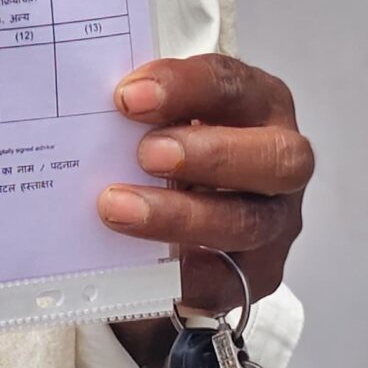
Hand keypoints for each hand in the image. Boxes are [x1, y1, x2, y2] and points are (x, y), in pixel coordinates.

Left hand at [98, 55, 311, 316]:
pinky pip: (229, 282)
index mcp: (259, 103)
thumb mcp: (166, 114)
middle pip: (274, 156)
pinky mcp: (257, 273)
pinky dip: (183, 272)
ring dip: (182, 215)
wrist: (185, 216)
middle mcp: (280, 161)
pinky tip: (141, 262)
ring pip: (248, 222)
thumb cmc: (174, 145)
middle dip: (209, 154)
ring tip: (119, 208)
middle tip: (146, 154)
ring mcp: (275, 221)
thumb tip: (86, 104)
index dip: (184, 87)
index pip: (232, 85)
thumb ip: (144, 107)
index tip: (129, 97)